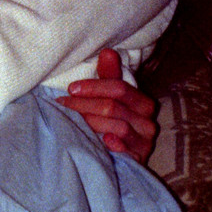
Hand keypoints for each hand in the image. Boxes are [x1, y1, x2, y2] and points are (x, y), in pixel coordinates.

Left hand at [59, 48, 158, 164]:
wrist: (121, 156)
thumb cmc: (113, 121)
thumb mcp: (110, 97)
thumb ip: (109, 75)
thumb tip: (107, 51)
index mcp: (143, 102)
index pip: (119, 88)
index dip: (93, 87)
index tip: (71, 89)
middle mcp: (148, 121)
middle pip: (113, 107)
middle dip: (84, 104)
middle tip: (64, 104)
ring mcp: (145, 142)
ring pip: (117, 127)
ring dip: (91, 122)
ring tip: (75, 121)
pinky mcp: (139, 159)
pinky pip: (125, 149)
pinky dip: (112, 144)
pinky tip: (102, 141)